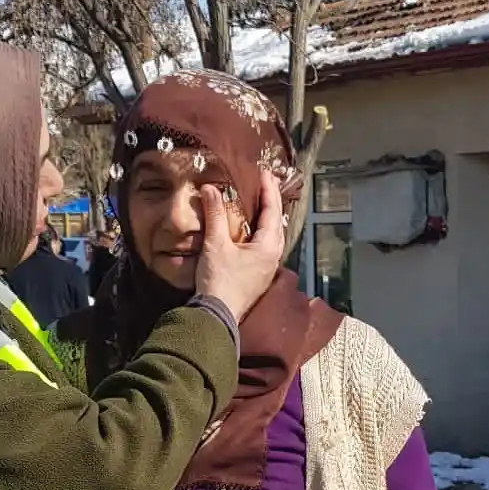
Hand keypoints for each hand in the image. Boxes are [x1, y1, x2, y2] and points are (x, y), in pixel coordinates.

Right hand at [195, 169, 284, 322]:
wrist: (217, 316)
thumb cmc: (219, 280)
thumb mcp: (215, 244)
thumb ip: (215, 214)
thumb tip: (211, 188)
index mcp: (268, 247)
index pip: (272, 211)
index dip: (269, 190)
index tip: (265, 173)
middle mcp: (273, 257)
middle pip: (277, 224)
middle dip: (271, 203)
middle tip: (265, 185)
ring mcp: (267, 270)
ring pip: (272, 238)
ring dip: (267, 220)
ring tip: (260, 206)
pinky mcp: (257, 278)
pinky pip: (264, 249)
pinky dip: (260, 235)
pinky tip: (251, 233)